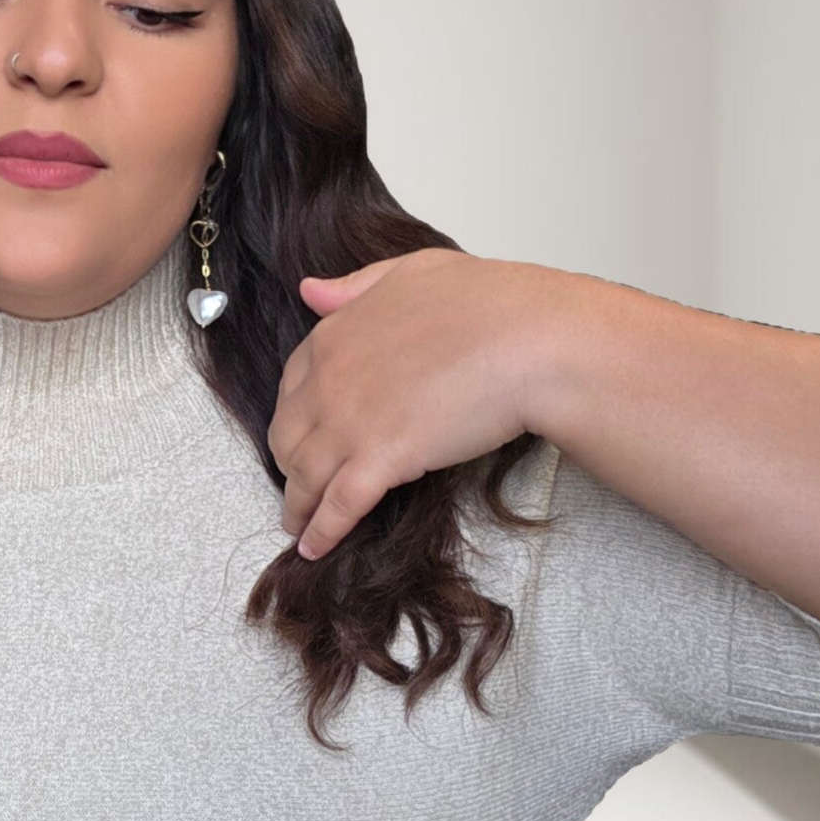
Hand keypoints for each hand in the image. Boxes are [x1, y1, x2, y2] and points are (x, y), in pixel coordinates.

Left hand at [271, 248, 559, 559]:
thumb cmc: (488, 301)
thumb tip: (311, 292)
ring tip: (297, 526)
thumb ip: (356, 287)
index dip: (295, 414)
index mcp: (335, 335)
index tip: (301, 431)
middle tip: (299, 483)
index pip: (293, 384)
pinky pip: (338, 506)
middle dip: (290, 463)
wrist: (529, 340)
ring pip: (306, 476)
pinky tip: (312, 548)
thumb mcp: (412, 272)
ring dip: (298, 506)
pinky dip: (321, 531)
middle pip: (289, 434)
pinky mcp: (380, 461)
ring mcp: (350, 423)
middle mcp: (330, 380)